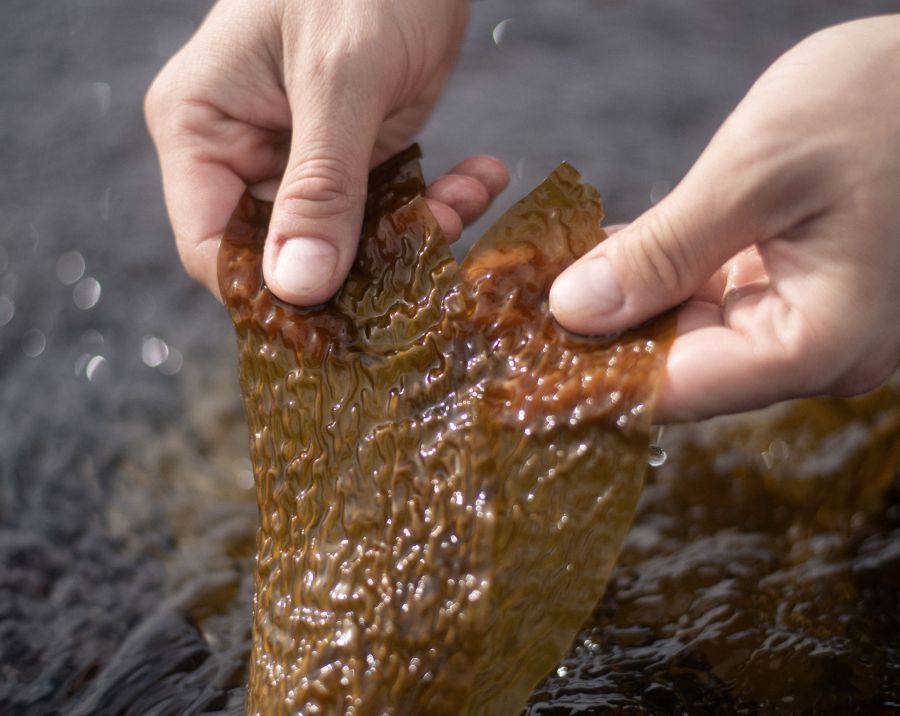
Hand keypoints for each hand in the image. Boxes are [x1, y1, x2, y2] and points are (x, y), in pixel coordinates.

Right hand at [145, 0, 506, 304]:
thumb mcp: (340, 79)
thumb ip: (320, 185)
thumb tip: (298, 287)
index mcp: (201, 128)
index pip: (214, 246)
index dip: (268, 291)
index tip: (337, 318)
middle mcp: (243, 151)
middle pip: (282, 252)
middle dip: (357, 267)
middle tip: (428, 256)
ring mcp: (302, 156)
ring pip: (345, 240)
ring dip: (410, 233)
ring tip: (465, 203)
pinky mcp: (357, 153)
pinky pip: (388, 205)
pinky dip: (435, 202)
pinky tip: (481, 177)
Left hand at [550, 16, 899, 421]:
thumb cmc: (885, 107)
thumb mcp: (758, 173)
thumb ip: (662, 252)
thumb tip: (575, 312)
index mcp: (815, 344)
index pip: (672, 390)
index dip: (585, 379)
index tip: (516, 366)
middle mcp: (815, 352)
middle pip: (676, 367)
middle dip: (594, 339)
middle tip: (513, 316)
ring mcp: (811, 323)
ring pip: (687, 334)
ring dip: (618, 307)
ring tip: (539, 284)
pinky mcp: (802, 290)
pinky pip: (711, 300)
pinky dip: (656, 280)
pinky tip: (599, 258)